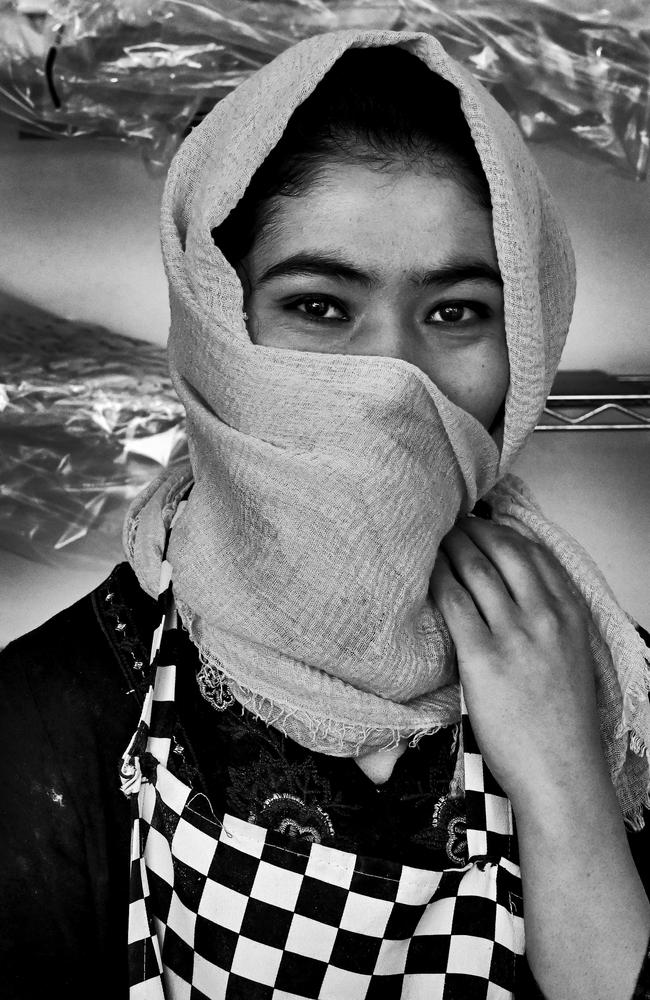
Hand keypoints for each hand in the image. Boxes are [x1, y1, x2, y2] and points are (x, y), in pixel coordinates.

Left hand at [429, 515, 606, 813]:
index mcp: (569, 614)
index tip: (482, 523)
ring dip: (450, 548)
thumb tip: (514, 598)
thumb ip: (549, 623)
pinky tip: (423, 574)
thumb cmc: (561, 724)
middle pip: (502, 551)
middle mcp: (545, 616)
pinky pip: (453, 603)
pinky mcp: (483, 658)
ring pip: (475, 570)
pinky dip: (436, 581)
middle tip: (448, 522)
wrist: (561, 772)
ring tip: (430, 539)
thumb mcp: (571, 659)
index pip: (534, 553)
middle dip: (472, 530)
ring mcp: (515, 635)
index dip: (502, 532)